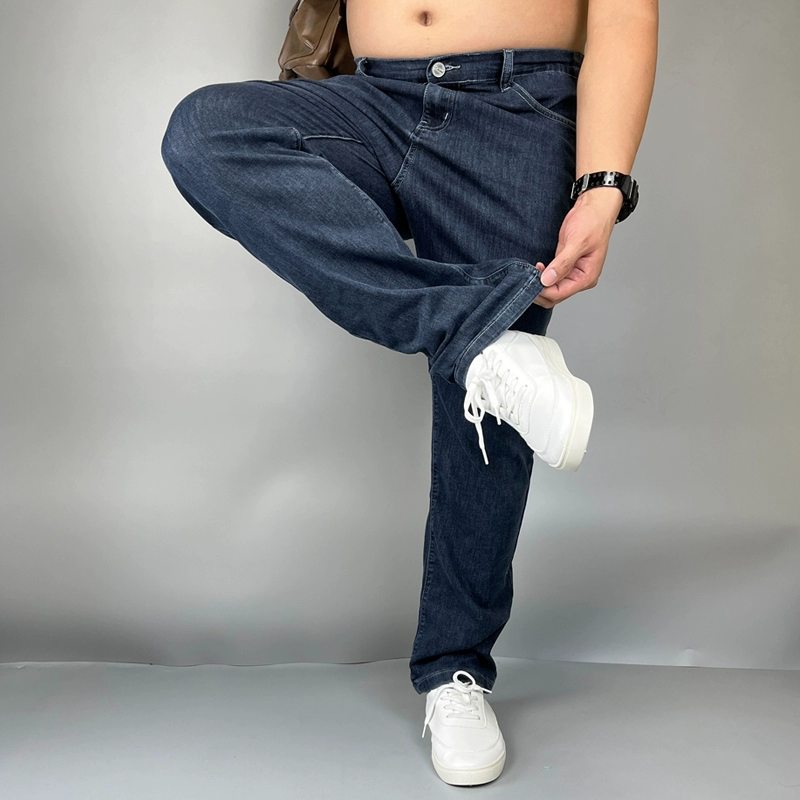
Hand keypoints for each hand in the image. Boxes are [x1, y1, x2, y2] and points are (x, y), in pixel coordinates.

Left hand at [531, 187, 622, 308]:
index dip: (544, 290)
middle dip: (540, 290)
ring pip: (552, 288)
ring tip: (531, 270)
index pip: (560, 293)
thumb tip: (548, 280)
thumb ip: (562, 263)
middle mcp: (580, 278)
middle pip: (555, 296)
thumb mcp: (577, 242)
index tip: (531, 280)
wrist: (593, 207)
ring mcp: (572, 273)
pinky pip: (551, 278)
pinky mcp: (565, 265)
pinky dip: (542, 276)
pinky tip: (537, 268)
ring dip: (540, 283)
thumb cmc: (592, 222)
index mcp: (587, 277)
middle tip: (527, 277)